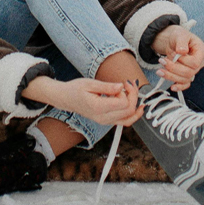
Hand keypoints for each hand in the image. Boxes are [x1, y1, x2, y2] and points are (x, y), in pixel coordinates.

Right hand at [25, 77, 142, 126]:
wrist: (66, 99)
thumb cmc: (75, 89)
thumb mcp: (90, 83)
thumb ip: (107, 86)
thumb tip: (121, 87)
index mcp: (98, 108)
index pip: (124, 104)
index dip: (128, 92)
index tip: (124, 83)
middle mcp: (103, 118)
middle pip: (129, 111)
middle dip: (133, 96)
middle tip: (128, 84)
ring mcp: (105, 121)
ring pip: (129, 118)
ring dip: (135, 104)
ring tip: (132, 91)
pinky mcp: (107, 121)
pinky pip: (124, 121)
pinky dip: (133, 114)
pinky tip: (138, 106)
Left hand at [150, 24, 203, 90]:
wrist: (174, 41)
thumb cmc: (179, 36)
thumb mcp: (180, 35)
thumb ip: (181, 42)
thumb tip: (182, 51)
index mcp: (201, 51)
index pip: (195, 63)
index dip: (183, 61)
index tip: (175, 54)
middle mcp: (200, 63)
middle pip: (189, 73)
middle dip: (173, 68)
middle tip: (162, 61)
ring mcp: (194, 70)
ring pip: (185, 79)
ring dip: (171, 76)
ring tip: (159, 71)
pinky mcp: (187, 75)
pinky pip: (185, 84)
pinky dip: (179, 87)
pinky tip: (172, 86)